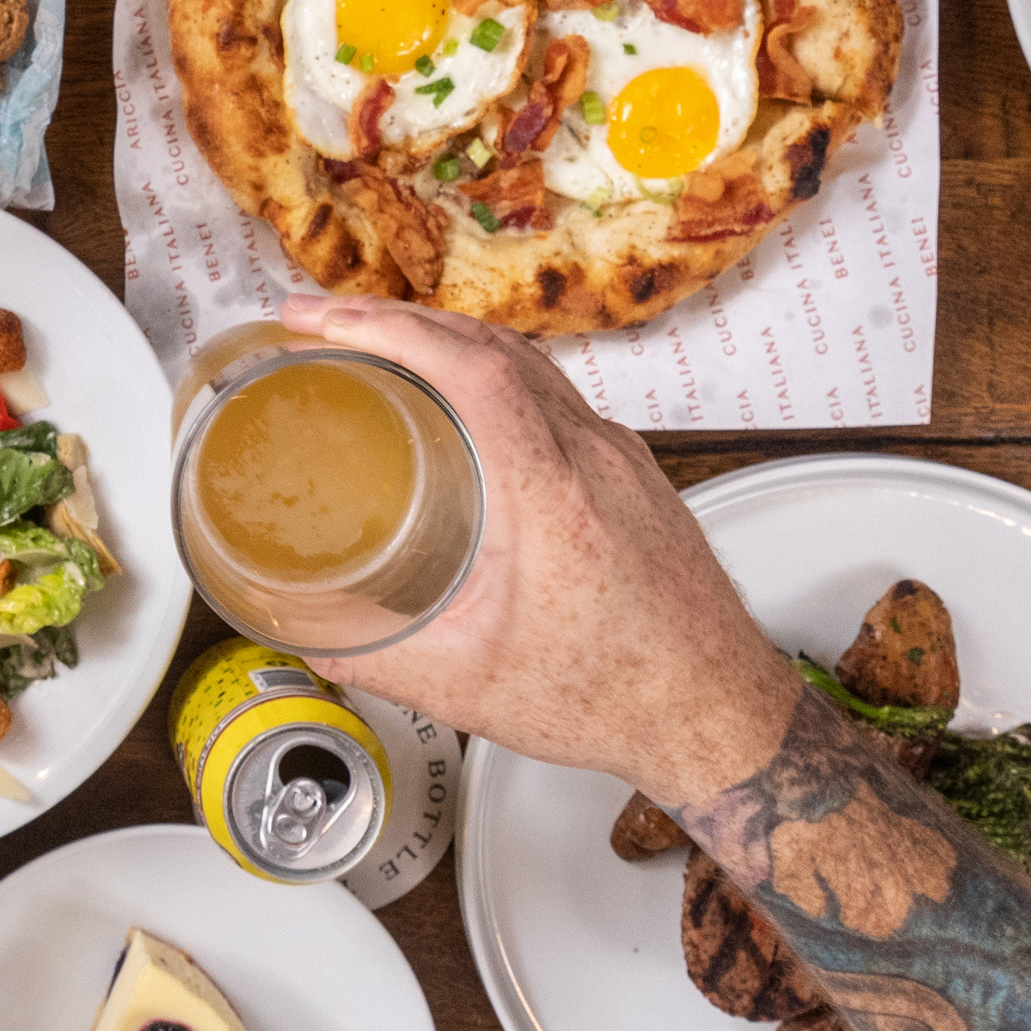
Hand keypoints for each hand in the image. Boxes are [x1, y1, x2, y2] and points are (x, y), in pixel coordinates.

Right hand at [282, 294, 793, 808]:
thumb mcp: (471, 688)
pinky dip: (491, 371)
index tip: (327, 319)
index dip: (390, 327)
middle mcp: (593, 458)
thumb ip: (380, 659)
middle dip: (397, 318)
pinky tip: (461, 399)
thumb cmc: (619, 696)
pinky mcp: (634, 469)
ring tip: (379, 342)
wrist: (715, 711)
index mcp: (552, 497)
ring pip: (527, 360)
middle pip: (492, 344)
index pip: (474, 367)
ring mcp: (620, 456)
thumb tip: (315, 636)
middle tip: (324, 322)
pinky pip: (554, 390)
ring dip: (446, 337)